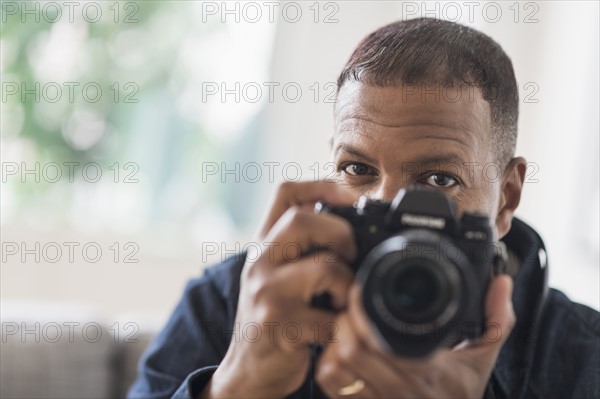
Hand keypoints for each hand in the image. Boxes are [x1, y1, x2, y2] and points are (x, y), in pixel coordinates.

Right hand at [201, 181, 357, 397]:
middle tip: (351, 256)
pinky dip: (343, 325)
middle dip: (341, 233)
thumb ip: (301, 247)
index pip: (286, 193)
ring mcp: (266, 293)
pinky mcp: (279, 326)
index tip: (351, 196)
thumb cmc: (273, 317)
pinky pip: (330, 316)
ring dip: (347, 285)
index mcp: (263, 244)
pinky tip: (335, 330)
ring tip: (342, 301)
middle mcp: (259, 262)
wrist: (248, 370)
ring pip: (324, 267)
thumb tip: (350, 219)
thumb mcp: (277, 274)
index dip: (322, 184)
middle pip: (303, 219)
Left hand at [316, 275, 515, 397]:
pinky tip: (340, 351)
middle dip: (345, 321)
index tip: (360, 291)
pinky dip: (329, 363)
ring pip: (337, 367)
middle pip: (351, 350)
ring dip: (334, 341)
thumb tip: (502, 283)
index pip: (377, 340)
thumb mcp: (483, 359)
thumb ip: (496, 321)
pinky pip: (333, 385)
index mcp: (429, 374)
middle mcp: (401, 392)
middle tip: (350, 307)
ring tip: (344, 327)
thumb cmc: (461, 393)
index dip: (361, 312)